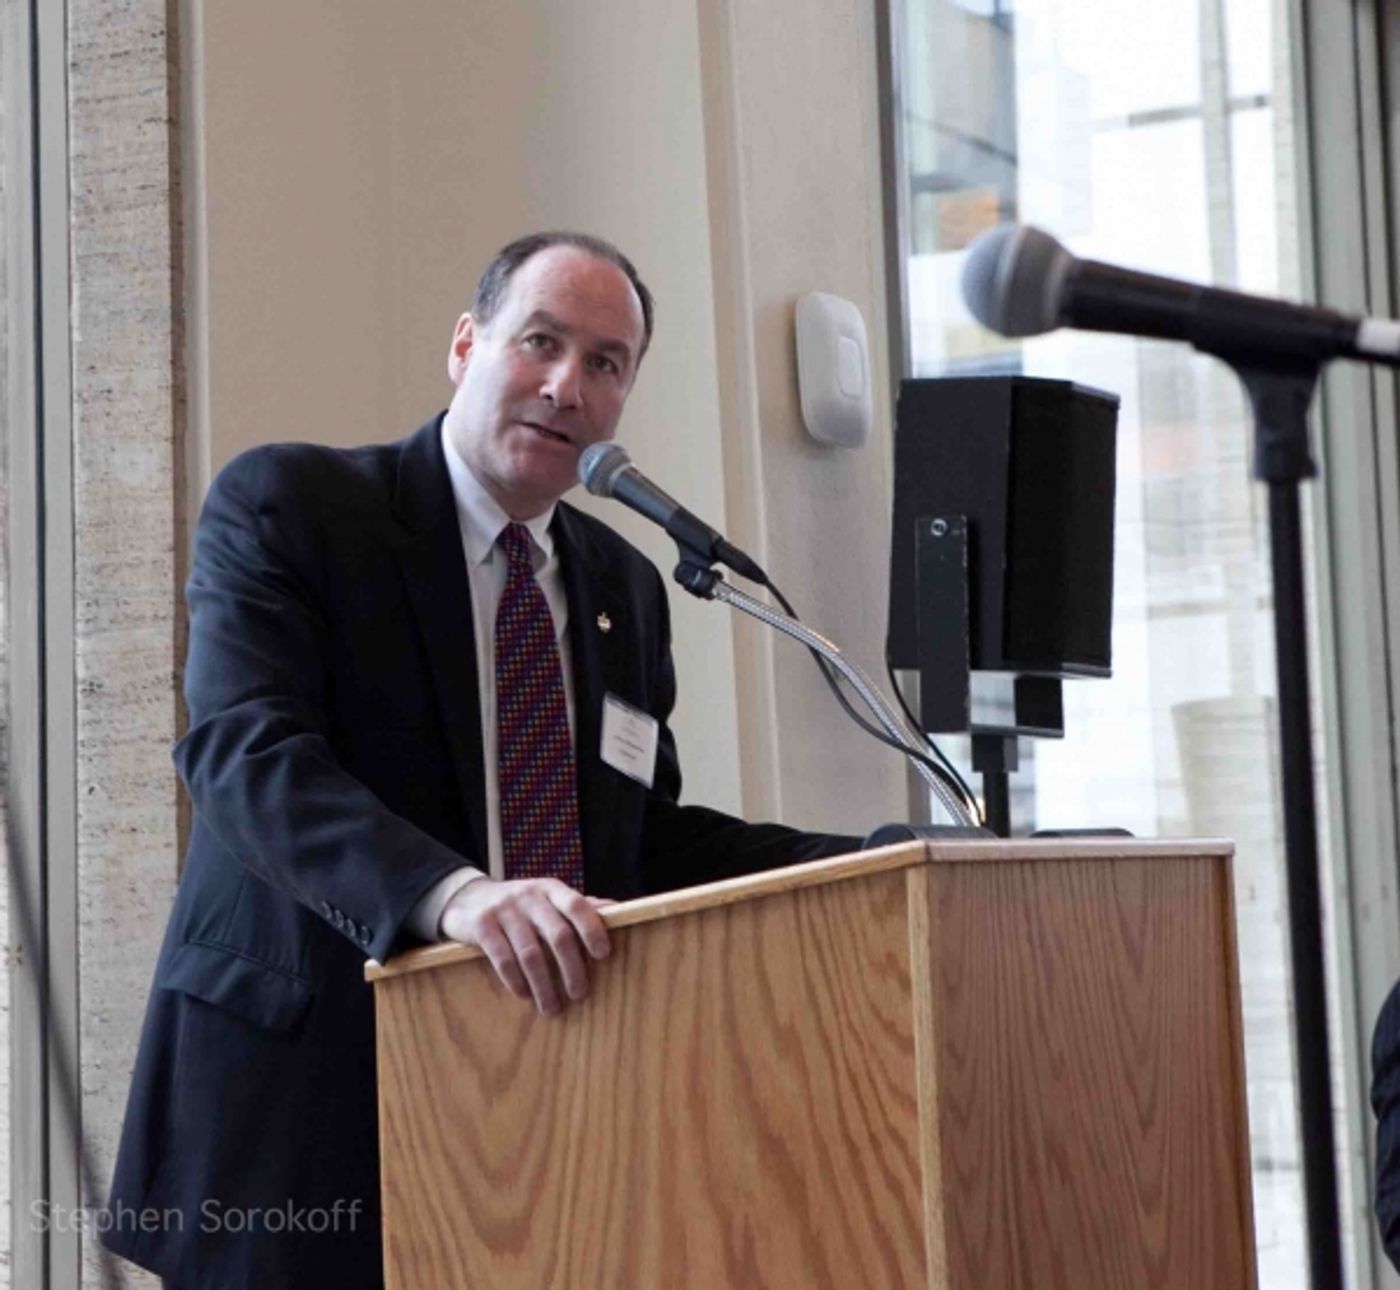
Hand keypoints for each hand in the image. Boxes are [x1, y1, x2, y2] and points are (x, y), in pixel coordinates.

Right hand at [439, 878, 610, 1015]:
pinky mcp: (482, 926)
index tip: (603, 955)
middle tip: (580, 994)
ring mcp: (504, 910)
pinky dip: (515, 981)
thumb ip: (579, 905)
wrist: (467, 897)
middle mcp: (530, 896)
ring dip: (544, 985)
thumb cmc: (520, 905)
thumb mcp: (548, 898)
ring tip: (552, 1008)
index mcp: (552, 889)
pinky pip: (502, 958)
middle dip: (572, 968)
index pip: (578, 905)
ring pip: (530, 953)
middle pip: (558, 934)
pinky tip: (524, 994)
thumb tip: (619, 910)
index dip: (592, 929)